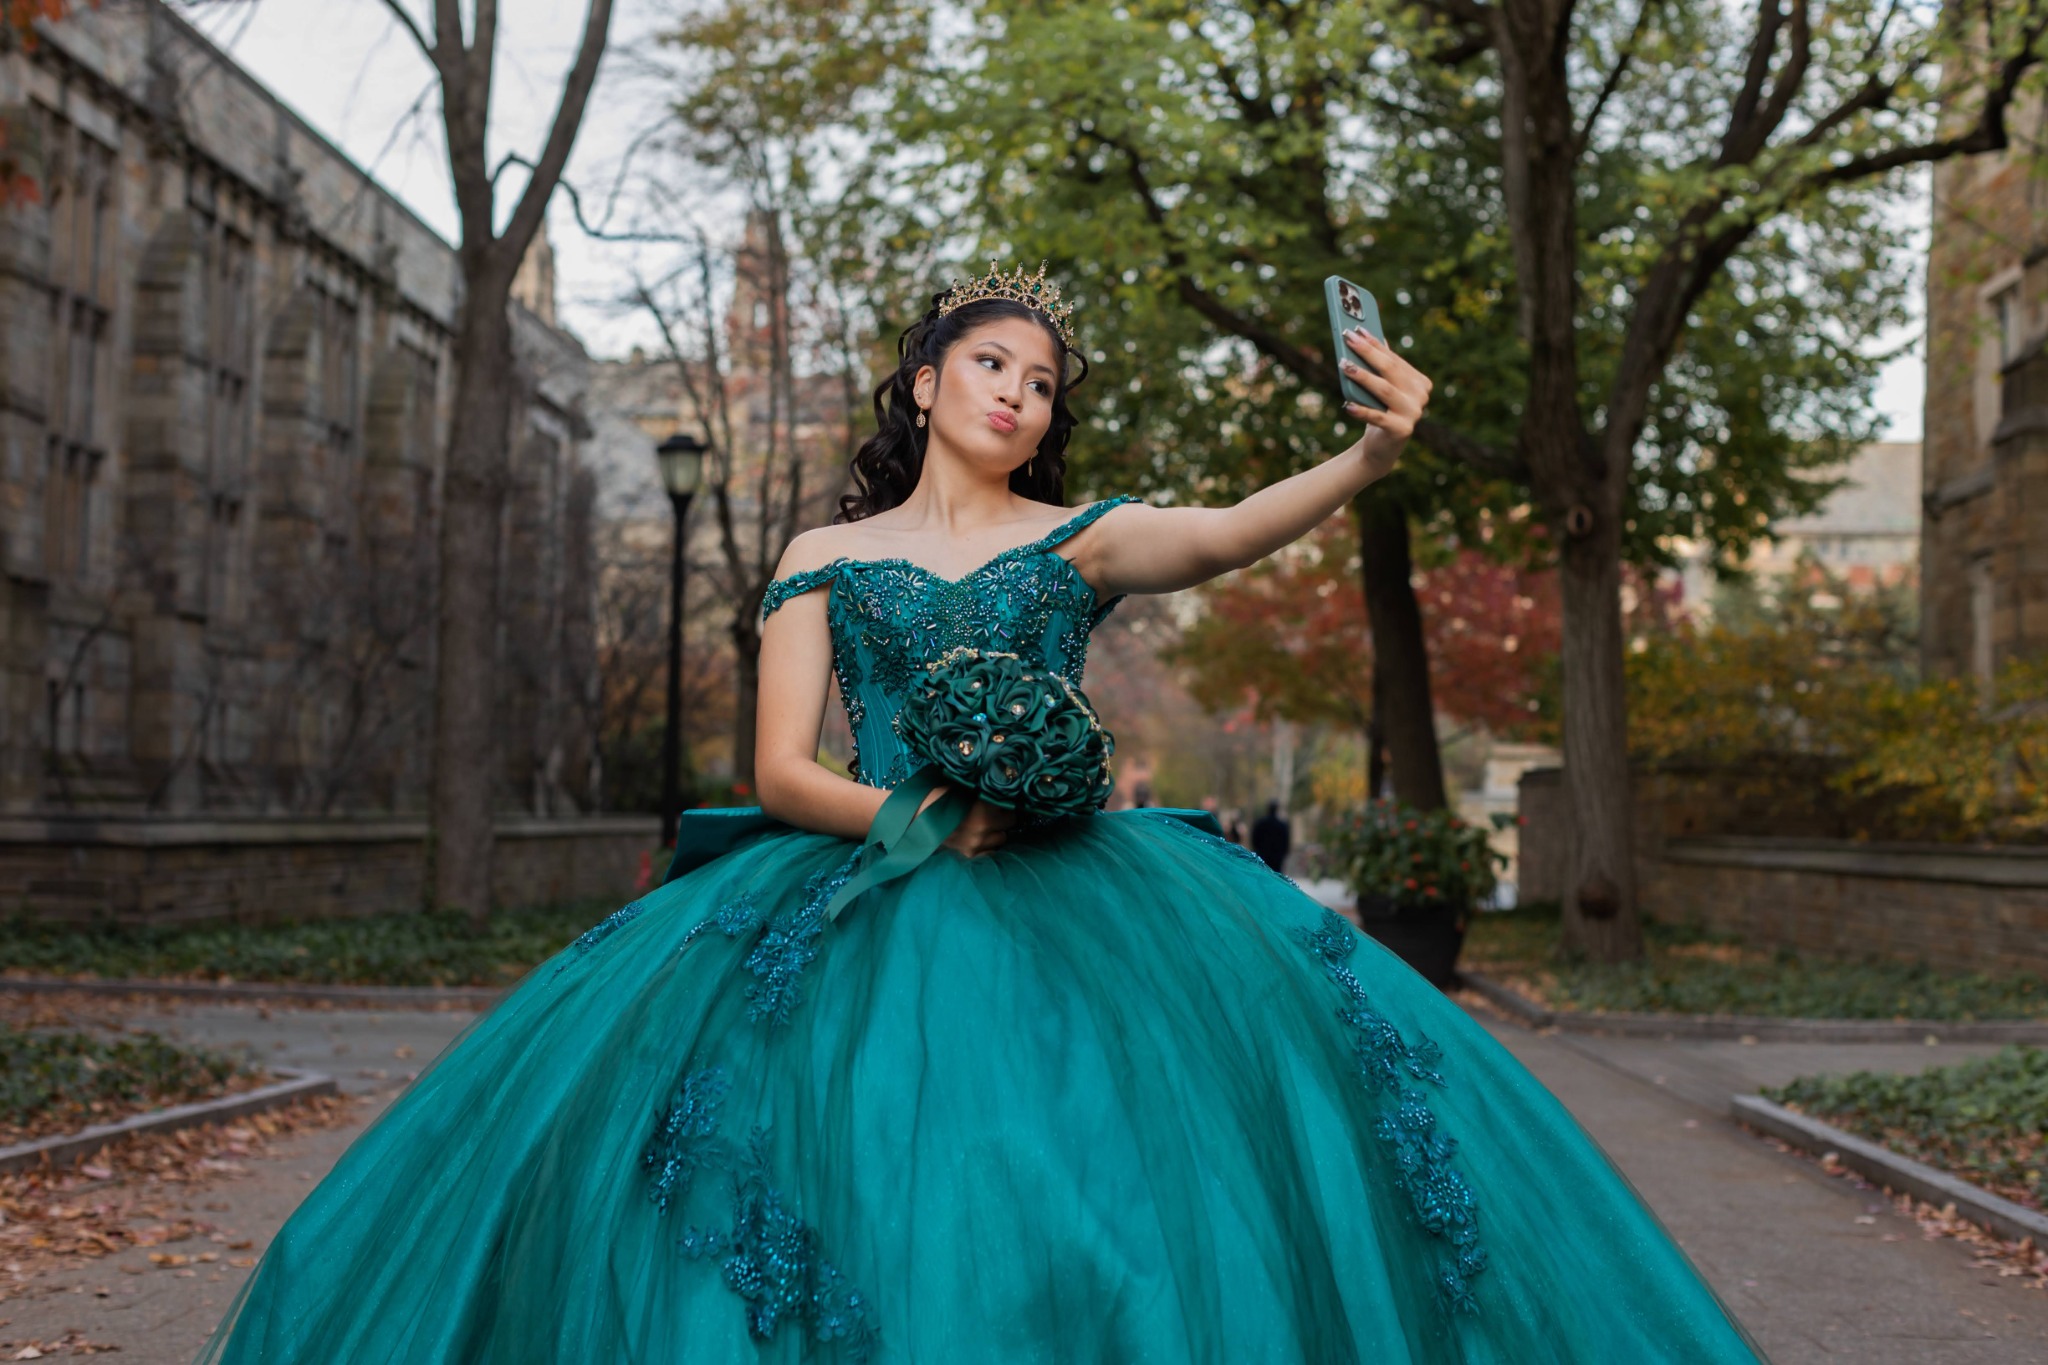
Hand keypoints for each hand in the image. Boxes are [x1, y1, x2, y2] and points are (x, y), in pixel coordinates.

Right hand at [938, 794, 1017, 857]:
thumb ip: (981, 793)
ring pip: (1001, 839)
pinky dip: (986, 846)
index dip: (1003, 804)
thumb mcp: (961, 789)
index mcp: (983, 806)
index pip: (1009, 807)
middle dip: (1001, 819)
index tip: (998, 802)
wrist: (914, 818)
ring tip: (983, 828)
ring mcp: (976, 844)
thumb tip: (997, 791)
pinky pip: (989, 852)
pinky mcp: (969, 855)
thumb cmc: (937, 798)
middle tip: (991, 815)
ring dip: (995, 833)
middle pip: (1009, 823)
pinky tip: (978, 840)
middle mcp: (983, 827)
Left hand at [1341, 328, 1431, 474]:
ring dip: (1362, 376)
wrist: (1381, 450)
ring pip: (1383, 390)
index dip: (1374, 343)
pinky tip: (1347, 405)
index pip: (1393, 358)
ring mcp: (1414, 413)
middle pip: (1390, 370)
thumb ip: (1380, 366)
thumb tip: (1368, 336)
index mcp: (1420, 382)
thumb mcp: (1381, 388)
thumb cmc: (1379, 412)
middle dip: (1367, 352)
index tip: (1356, 329)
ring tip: (1343, 365)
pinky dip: (1362, 411)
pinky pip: (1378, 417)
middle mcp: (1421, 396)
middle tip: (1348, 338)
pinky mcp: (1402, 430)